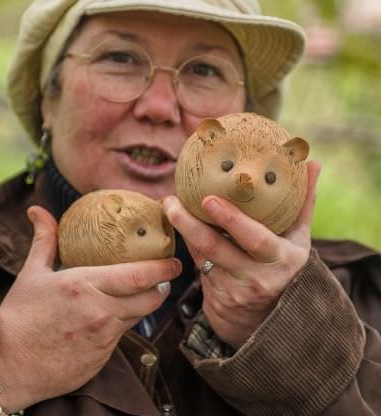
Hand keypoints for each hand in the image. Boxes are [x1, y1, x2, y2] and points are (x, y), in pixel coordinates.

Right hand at [0, 205, 181, 411]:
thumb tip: (38, 211)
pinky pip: (122, 337)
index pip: (137, 275)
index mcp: (84, 285)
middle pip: (149, 298)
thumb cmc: (19, 315)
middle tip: (167, 276)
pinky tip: (114, 316)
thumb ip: (44, 240)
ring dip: (146, 304)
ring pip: (138, 318)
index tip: (174, 261)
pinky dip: (124, 323)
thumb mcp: (32, 273)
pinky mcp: (102, 358)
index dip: (162, 268)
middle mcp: (100, 311)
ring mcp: (103, 337)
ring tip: (144, 293)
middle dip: (163, 286)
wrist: (6, 364)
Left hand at [164, 161, 320, 349]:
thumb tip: (313, 163)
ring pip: (201, 255)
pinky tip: (177, 223)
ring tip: (169, 205)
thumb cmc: (285, 265)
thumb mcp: (299, 239)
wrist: (269, 318)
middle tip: (172, 201)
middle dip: (189, 223)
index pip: (255, 239)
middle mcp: (258, 277)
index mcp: (283, 258)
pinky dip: (189, 243)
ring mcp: (235, 289)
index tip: (208, 199)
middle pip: (216, 247)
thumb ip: (303, 203)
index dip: (231, 220)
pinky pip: (198, 263)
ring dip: (182, 229)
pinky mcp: (217, 297)